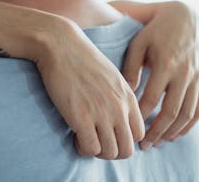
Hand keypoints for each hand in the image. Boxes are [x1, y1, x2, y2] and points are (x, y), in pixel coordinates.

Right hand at [37, 18, 144, 158]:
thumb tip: (116, 115)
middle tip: (97, 141)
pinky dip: (83, 148)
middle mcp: (119, 108)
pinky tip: (75, 136)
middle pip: (127, 150)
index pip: (138, 134)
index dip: (123, 139)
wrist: (60, 45)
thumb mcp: (111, 75)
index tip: (108, 134)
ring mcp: (101, 114)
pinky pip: (90, 149)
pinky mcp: (81, 118)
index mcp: (128, 97)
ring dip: (97, 151)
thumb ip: (119, 96)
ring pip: (110, 153)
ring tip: (85, 138)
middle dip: (112, 151)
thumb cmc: (81, 57)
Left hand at [122, 1, 198, 149]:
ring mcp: (198, 78)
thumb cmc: (155, 31)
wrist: (186, 18)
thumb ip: (131, 67)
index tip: (129, 127)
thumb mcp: (138, 43)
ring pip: (187, 114)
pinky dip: (189, 125)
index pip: (152, 98)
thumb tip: (127, 92)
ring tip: (157, 142)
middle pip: (171, 112)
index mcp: (166, 64)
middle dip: (156, 131)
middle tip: (143, 144)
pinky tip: (176, 133)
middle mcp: (184, 74)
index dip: (140, 116)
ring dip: (173, 131)